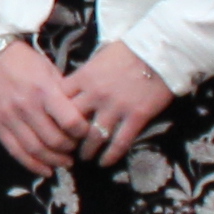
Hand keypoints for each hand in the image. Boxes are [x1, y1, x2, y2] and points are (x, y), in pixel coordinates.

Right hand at [0, 41, 86, 173]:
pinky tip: (46, 170)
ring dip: (54, 161)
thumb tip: (79, 114)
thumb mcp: (48, 69)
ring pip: (36, 150)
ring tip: (64, 162)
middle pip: (55, 140)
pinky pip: (16, 152)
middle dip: (69, 149)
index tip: (87, 132)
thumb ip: (62, 92)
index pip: (71, 121)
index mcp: (44, 90)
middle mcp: (27, 107)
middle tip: (75, 148)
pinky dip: (33, 165)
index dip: (83, 131)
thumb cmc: (22, 61)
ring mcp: (9, 118)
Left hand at [56, 42, 175, 162]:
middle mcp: (96, 94)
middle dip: (67, 138)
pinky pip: (120, 142)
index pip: (58, 101)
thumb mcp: (98, 58)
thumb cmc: (128, 51)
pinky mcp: (136, 116)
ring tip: (85, 157)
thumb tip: (71, 91)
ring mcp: (116, 107)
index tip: (55, 125)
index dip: (54, 115)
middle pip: (72, 122)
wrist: (159, 50)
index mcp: (84, 77)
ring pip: (94, 137)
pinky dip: (110, 156)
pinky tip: (105, 162)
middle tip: (66, 147)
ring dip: (87, 151)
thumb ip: (84, 76)